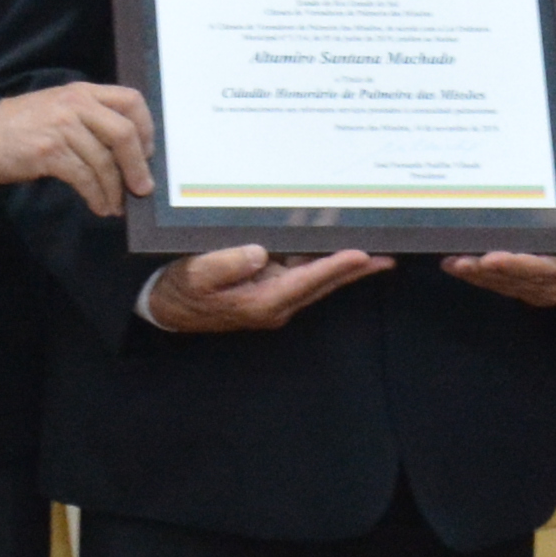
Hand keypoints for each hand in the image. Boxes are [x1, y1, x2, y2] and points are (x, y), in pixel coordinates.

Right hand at [0, 81, 157, 212]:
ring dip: (115, 189)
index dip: (147, 128)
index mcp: (83, 92)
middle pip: (124, 133)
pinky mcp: (49, 152)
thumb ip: (90, 120)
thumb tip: (126, 153)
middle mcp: (76, 105)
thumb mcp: (59, 109)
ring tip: (117, 206)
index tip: (147, 153)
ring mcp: (62, 127)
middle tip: (142, 188)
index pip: (131, 100)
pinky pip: (85, 178)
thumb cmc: (22, 126)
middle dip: (138, 166)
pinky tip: (100, 206)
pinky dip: (97, 196)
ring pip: (104, 161)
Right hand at [142, 243, 386, 335]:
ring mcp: (275, 298)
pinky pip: (304, 275)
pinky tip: (338, 249)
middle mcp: (275, 303)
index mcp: (261, 302)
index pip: (305, 281)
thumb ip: (225, 265)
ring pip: (317, 280)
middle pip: (322, 284)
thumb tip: (258, 253)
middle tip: (387, 256)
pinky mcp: (271, 290)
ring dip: (344, 267)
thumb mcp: (196, 275)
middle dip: (354, 270)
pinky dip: (324, 263)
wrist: (168, 307)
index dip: (334, 267)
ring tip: (376, 251)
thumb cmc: (181, 290)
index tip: (360, 255)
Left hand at [443, 236, 555, 309]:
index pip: (540, 269)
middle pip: (515, 280)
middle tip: (456, 260)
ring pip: (506, 287)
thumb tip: (539, 206)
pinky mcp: (536, 296)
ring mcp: (545, 295)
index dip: (513, 265)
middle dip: (483, 271)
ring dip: (478, 277)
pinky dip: (486, 280)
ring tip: (452, 264)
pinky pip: (507, 289)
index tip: (489, 257)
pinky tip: (466, 270)